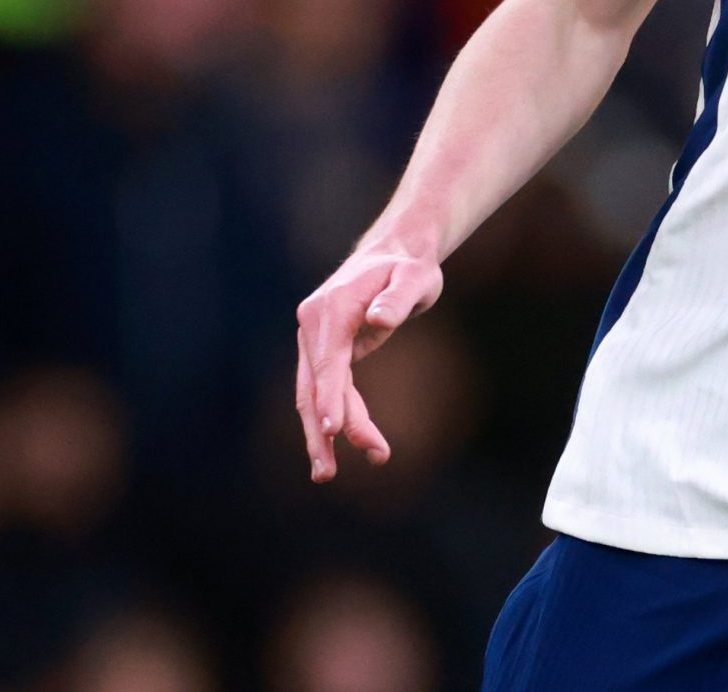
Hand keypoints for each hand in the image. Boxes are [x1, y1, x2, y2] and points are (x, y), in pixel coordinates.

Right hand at [294, 248, 442, 480]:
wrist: (396, 252)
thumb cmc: (409, 266)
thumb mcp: (415, 277)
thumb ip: (397, 298)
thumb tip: (378, 320)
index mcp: (331, 308)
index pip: (327, 360)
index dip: (329, 396)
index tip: (331, 428)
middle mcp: (313, 325)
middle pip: (312, 385)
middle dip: (320, 431)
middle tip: (327, 474)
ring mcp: (315, 339)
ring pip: (314, 394)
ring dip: (323, 434)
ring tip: (328, 476)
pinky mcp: (325, 351)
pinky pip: (328, 389)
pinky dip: (337, 415)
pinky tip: (347, 442)